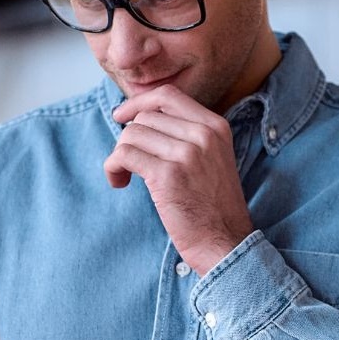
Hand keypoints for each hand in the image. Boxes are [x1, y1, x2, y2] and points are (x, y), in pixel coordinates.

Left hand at [105, 85, 252, 275]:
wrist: (225, 243)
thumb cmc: (212, 208)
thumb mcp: (212, 160)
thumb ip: (185, 136)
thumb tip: (140, 119)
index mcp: (215, 127)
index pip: (168, 95)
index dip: (138, 102)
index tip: (122, 116)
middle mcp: (203, 135)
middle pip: (145, 117)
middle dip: (128, 139)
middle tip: (128, 165)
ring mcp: (186, 153)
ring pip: (131, 134)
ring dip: (118, 156)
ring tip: (125, 177)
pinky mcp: (167, 175)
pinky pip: (124, 155)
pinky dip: (113, 167)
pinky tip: (119, 182)